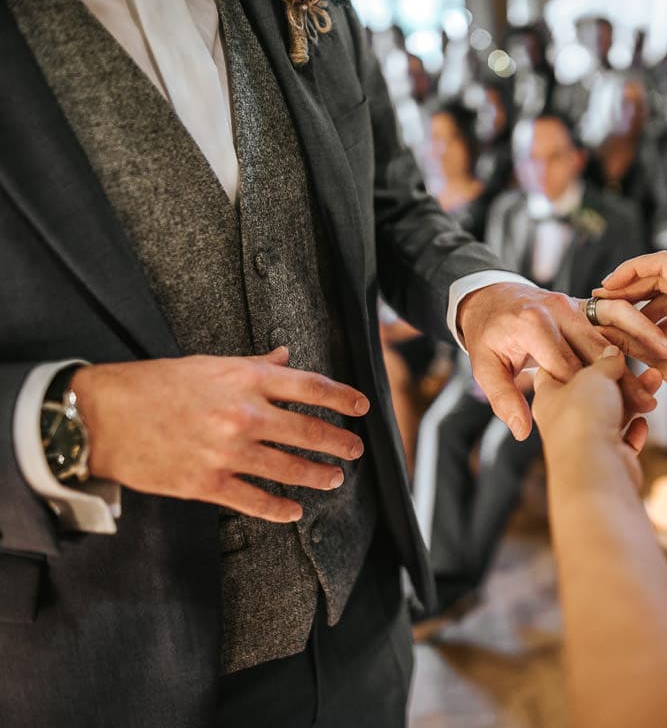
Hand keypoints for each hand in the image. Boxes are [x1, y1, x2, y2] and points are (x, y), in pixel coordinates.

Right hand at [72, 347, 367, 522]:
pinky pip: (255, 501)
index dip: (344, 398)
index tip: (363, 407)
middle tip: (355, 450)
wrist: (101, 416)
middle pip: (309, 431)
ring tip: (334, 479)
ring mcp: (228, 451)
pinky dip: (281, 509)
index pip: (312, 387)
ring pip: (290, 469)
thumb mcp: (208, 364)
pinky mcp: (207, 483)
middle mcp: (244, 414)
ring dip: (319, 476)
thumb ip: (253, 365)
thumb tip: (286, 357)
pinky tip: (295, 511)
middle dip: (339, 443)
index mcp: (246, 379)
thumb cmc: (155, 384)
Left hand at [458, 283, 666, 439]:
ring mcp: (573, 303)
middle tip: (650, 401)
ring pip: (614, 323)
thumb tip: (521, 431)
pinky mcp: (585, 302)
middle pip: (597, 347)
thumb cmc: (489, 337)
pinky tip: (660, 343)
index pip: (568, 364)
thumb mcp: (485, 366)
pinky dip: (639, 327)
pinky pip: (616, 313)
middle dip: (625, 376)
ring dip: (643, 339)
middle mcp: (557, 308)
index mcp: (533, 325)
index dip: (590, 393)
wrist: (491, 296)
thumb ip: (504, 397)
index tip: (615, 418)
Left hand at [532, 346, 658, 488]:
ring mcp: (586, 440)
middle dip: (619, 375)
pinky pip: (624, 440)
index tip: (600, 341)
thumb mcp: (594, 376)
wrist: (595, 472)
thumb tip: (612, 353)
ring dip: (635, 397)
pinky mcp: (608, 459)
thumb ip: (605, 362)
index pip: (558, 367)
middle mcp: (564, 419)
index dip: (577, 353)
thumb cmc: (583, 418)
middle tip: (639, 361)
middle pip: (592, 390)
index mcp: (549, 396)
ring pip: (613, 412)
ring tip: (657, 381)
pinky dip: (635, 430)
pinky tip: (643, 422)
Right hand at [593, 252, 666, 425]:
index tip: (608, 284)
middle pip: (662, 274)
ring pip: (665, 290)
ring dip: (640, 301)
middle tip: (603, 297)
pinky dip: (653, 314)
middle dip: (631, 286)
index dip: (630, 270)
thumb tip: (601, 327)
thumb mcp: (664, 359)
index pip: (662, 263)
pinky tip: (633, 327)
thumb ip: (631, 339)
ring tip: (613, 313)